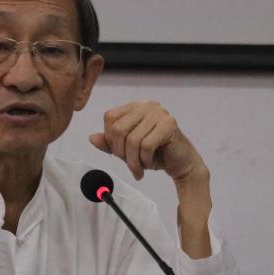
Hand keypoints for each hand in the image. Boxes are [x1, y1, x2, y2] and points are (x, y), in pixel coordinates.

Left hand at [89, 100, 205, 183]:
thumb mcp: (128, 149)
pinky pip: (146, 145)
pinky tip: (148, 163)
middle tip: (129, 164)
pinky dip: (144, 159)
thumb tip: (92, 138)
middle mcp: (147, 106)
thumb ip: (110, 143)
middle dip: (120, 152)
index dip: (110, 138)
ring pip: (132, 139)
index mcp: (135, 107)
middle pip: (118, 128)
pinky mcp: (169, 125)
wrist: (181, 163)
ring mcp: (159, 113)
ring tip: (138, 169)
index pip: (110, 117)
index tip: (119, 153)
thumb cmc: (156, 153)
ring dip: (133, 160)